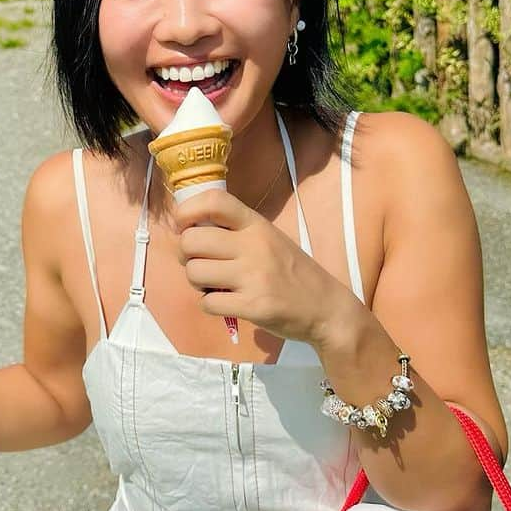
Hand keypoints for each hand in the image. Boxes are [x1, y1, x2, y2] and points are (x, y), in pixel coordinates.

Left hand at [172, 188, 338, 344]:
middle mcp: (254, 246)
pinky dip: (209, 305)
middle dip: (186, 255)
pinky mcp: (253, 306)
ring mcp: (254, 276)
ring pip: (194, 273)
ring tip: (214, 285)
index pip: (214, 201)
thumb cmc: (292, 273)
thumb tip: (187, 232)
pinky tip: (225, 303)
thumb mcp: (269, 240)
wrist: (326, 308)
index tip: (184, 226)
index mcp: (257, 225)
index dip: (187, 210)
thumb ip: (234, 233)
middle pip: (192, 241)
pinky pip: (207, 303)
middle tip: (199, 263)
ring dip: (196, 283)